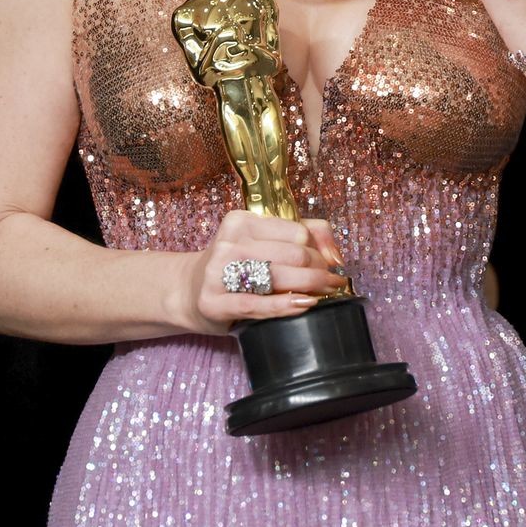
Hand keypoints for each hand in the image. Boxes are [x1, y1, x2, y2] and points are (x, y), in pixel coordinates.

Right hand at [177, 210, 350, 335]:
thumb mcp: (262, 241)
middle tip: (331, 282)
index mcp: (240, 221)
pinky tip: (303, 304)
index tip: (326, 263)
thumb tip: (336, 255)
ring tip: (325, 294)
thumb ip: (304, 234)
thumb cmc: (234, 266)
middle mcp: (228, 242)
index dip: (318, 250)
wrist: (188, 291)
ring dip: (312, 288)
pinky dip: (286, 305)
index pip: (298, 232)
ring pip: (280, 276)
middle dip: (320, 271)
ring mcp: (218, 272)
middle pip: (294, 254)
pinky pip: (258, 304)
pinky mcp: (213, 302)